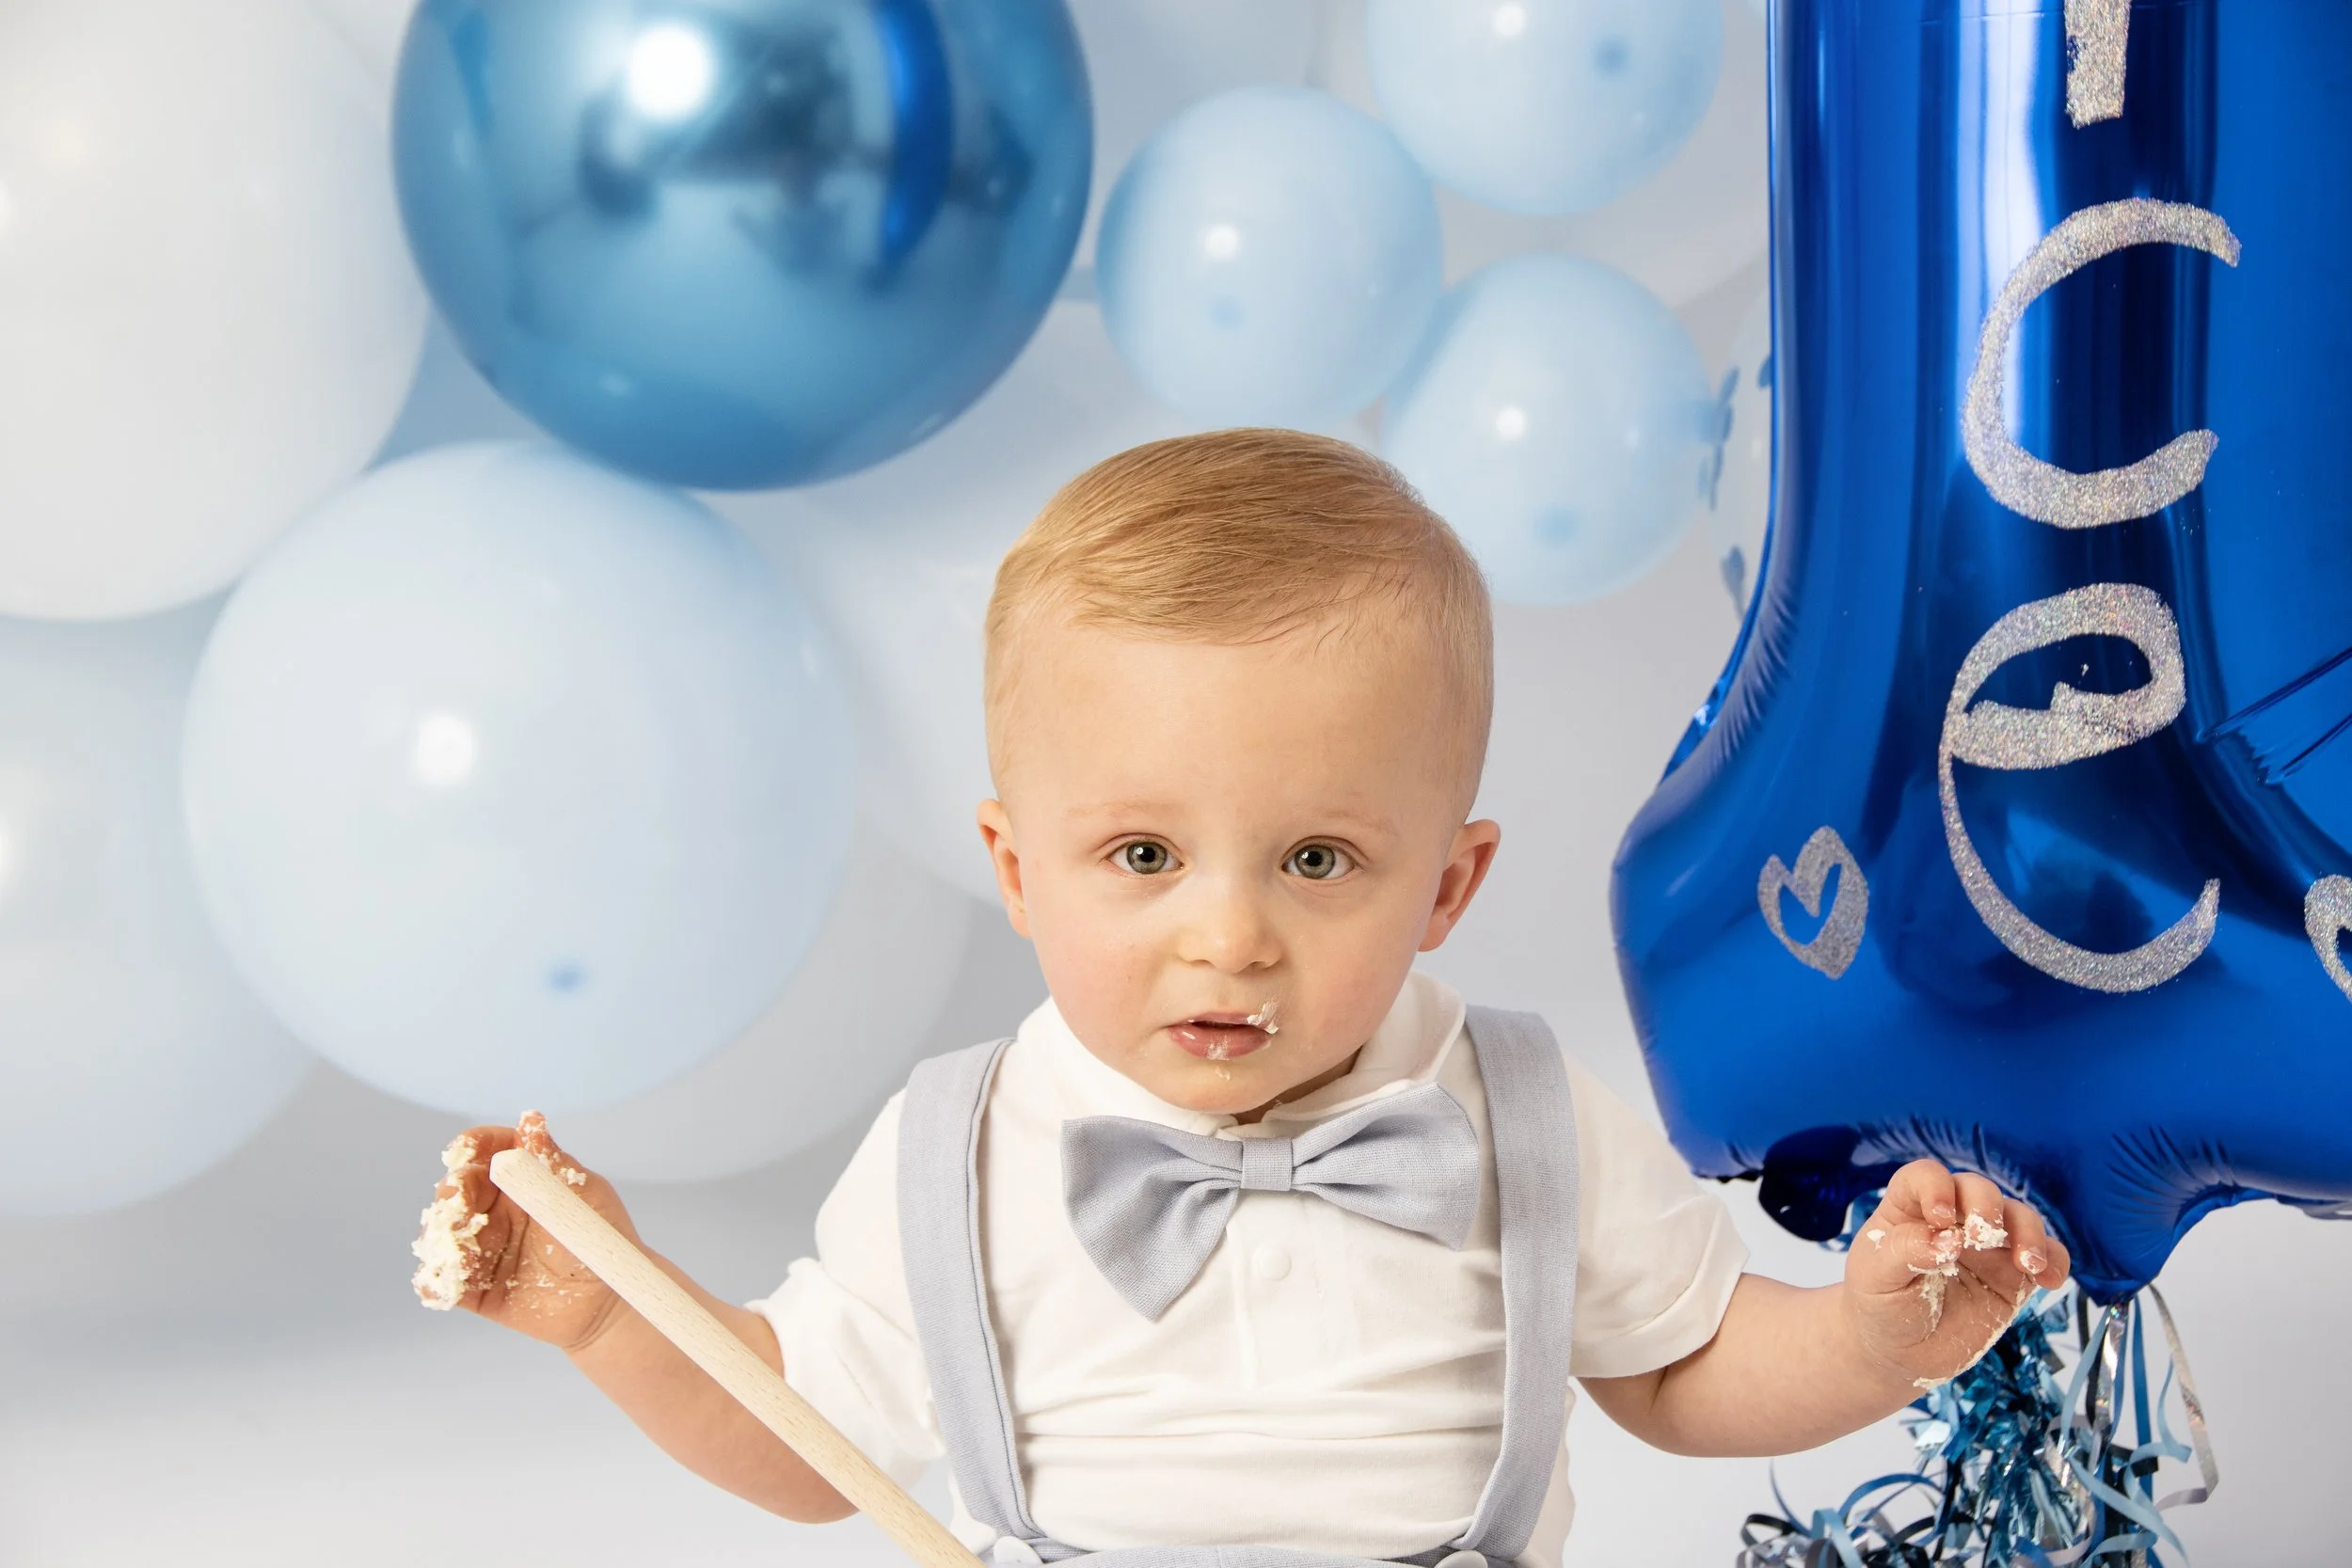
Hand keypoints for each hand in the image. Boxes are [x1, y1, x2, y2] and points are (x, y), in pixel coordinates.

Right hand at [410, 1111, 637, 1353]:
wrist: (610, 1298)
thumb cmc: (601, 1237)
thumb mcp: (584, 1194)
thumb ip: (553, 1162)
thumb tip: (531, 1121)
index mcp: (518, 1179)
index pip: (485, 1151)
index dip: (472, 1146)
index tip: (466, 1148)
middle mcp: (492, 1210)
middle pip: (456, 1191)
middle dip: (450, 1192)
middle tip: (455, 1200)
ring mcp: (482, 1249)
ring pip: (444, 1237)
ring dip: (440, 1238)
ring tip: (457, 1249)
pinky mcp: (476, 1290)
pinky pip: (445, 1285)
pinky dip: (436, 1283)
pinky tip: (440, 1284)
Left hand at [1842, 1159, 2072, 1389]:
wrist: (1899, 1351)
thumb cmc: (1879, 1303)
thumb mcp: (1877, 1277)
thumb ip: (1906, 1252)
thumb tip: (1947, 1239)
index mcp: (1910, 1207)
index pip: (1927, 1177)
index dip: (1936, 1187)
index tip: (1940, 1218)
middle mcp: (1953, 1218)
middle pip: (1978, 1190)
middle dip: (1986, 1207)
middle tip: (1982, 1236)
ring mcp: (1987, 1246)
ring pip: (2018, 1218)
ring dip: (2028, 1232)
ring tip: (2028, 1263)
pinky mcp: (2013, 1277)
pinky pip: (2045, 1258)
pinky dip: (2055, 1261)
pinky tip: (2049, 1279)